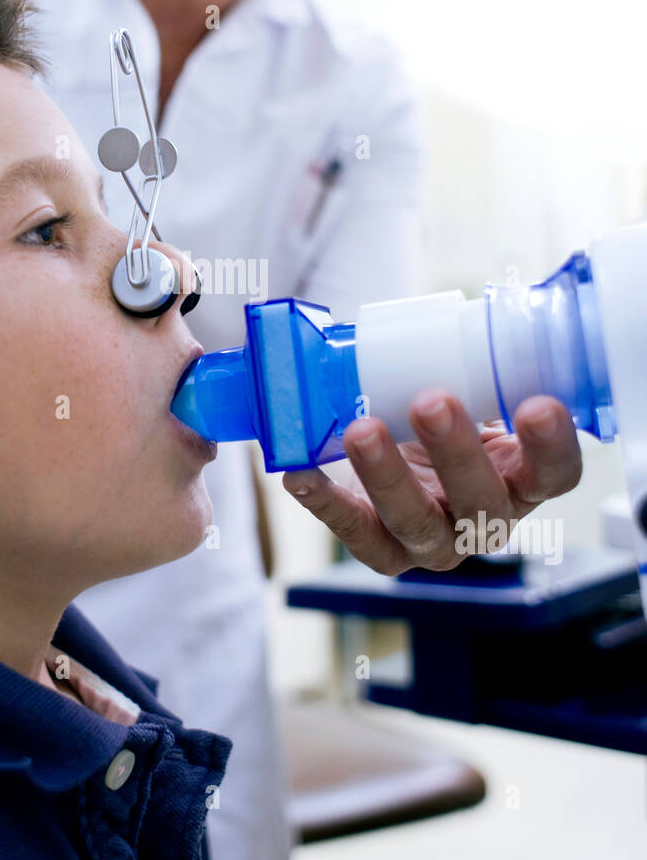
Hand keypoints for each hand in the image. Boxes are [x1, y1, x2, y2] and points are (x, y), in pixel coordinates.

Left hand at [281, 390, 581, 576]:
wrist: (401, 448)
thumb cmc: (445, 413)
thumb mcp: (472, 390)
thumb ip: (477, 362)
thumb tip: (459, 308)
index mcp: (523, 479)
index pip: (557, 473)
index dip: (553, 445)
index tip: (537, 405)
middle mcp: (486, 519)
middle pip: (481, 502)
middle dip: (455, 452)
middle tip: (431, 401)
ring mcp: (435, 542)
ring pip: (416, 523)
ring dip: (387, 476)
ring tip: (361, 429)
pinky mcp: (383, 551)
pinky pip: (354, 533)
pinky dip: (325, 502)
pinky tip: (301, 474)